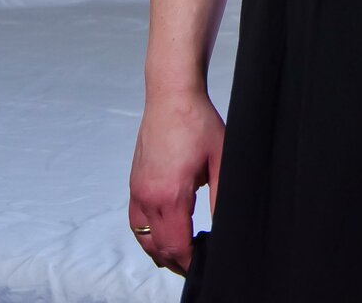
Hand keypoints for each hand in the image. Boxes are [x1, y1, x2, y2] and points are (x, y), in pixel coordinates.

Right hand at [128, 91, 226, 276]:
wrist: (170, 95)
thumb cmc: (198, 123)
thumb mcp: (221, 160)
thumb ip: (222, 198)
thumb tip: (226, 226)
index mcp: (169, 195)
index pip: (176, 246)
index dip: (191, 262)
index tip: (206, 266)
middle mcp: (147, 196)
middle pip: (158, 248)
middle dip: (178, 262)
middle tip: (199, 264)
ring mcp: (137, 190)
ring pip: (143, 238)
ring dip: (161, 251)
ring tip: (183, 256)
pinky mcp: (134, 183)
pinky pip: (136, 221)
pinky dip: (148, 235)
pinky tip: (164, 235)